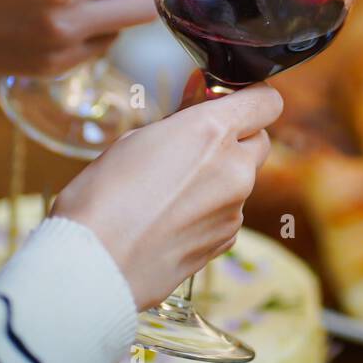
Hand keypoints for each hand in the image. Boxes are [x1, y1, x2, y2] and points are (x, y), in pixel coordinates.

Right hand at [51, 85, 283, 309]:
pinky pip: (228, 213)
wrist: (96, 264)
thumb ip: (180, 126)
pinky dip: (208, 211)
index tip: (233, 101)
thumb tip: (196, 118)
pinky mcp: (226, 241)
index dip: (251, 99)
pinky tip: (170, 219)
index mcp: (212, 132)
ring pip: (240, 181)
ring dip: (218, 179)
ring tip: (168, 192)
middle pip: (259, 142)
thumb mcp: (136, 139)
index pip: (266, 102)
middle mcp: (234, 170)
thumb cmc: (102, 198)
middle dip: (234, 139)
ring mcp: (235, 209)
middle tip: (196, 146)